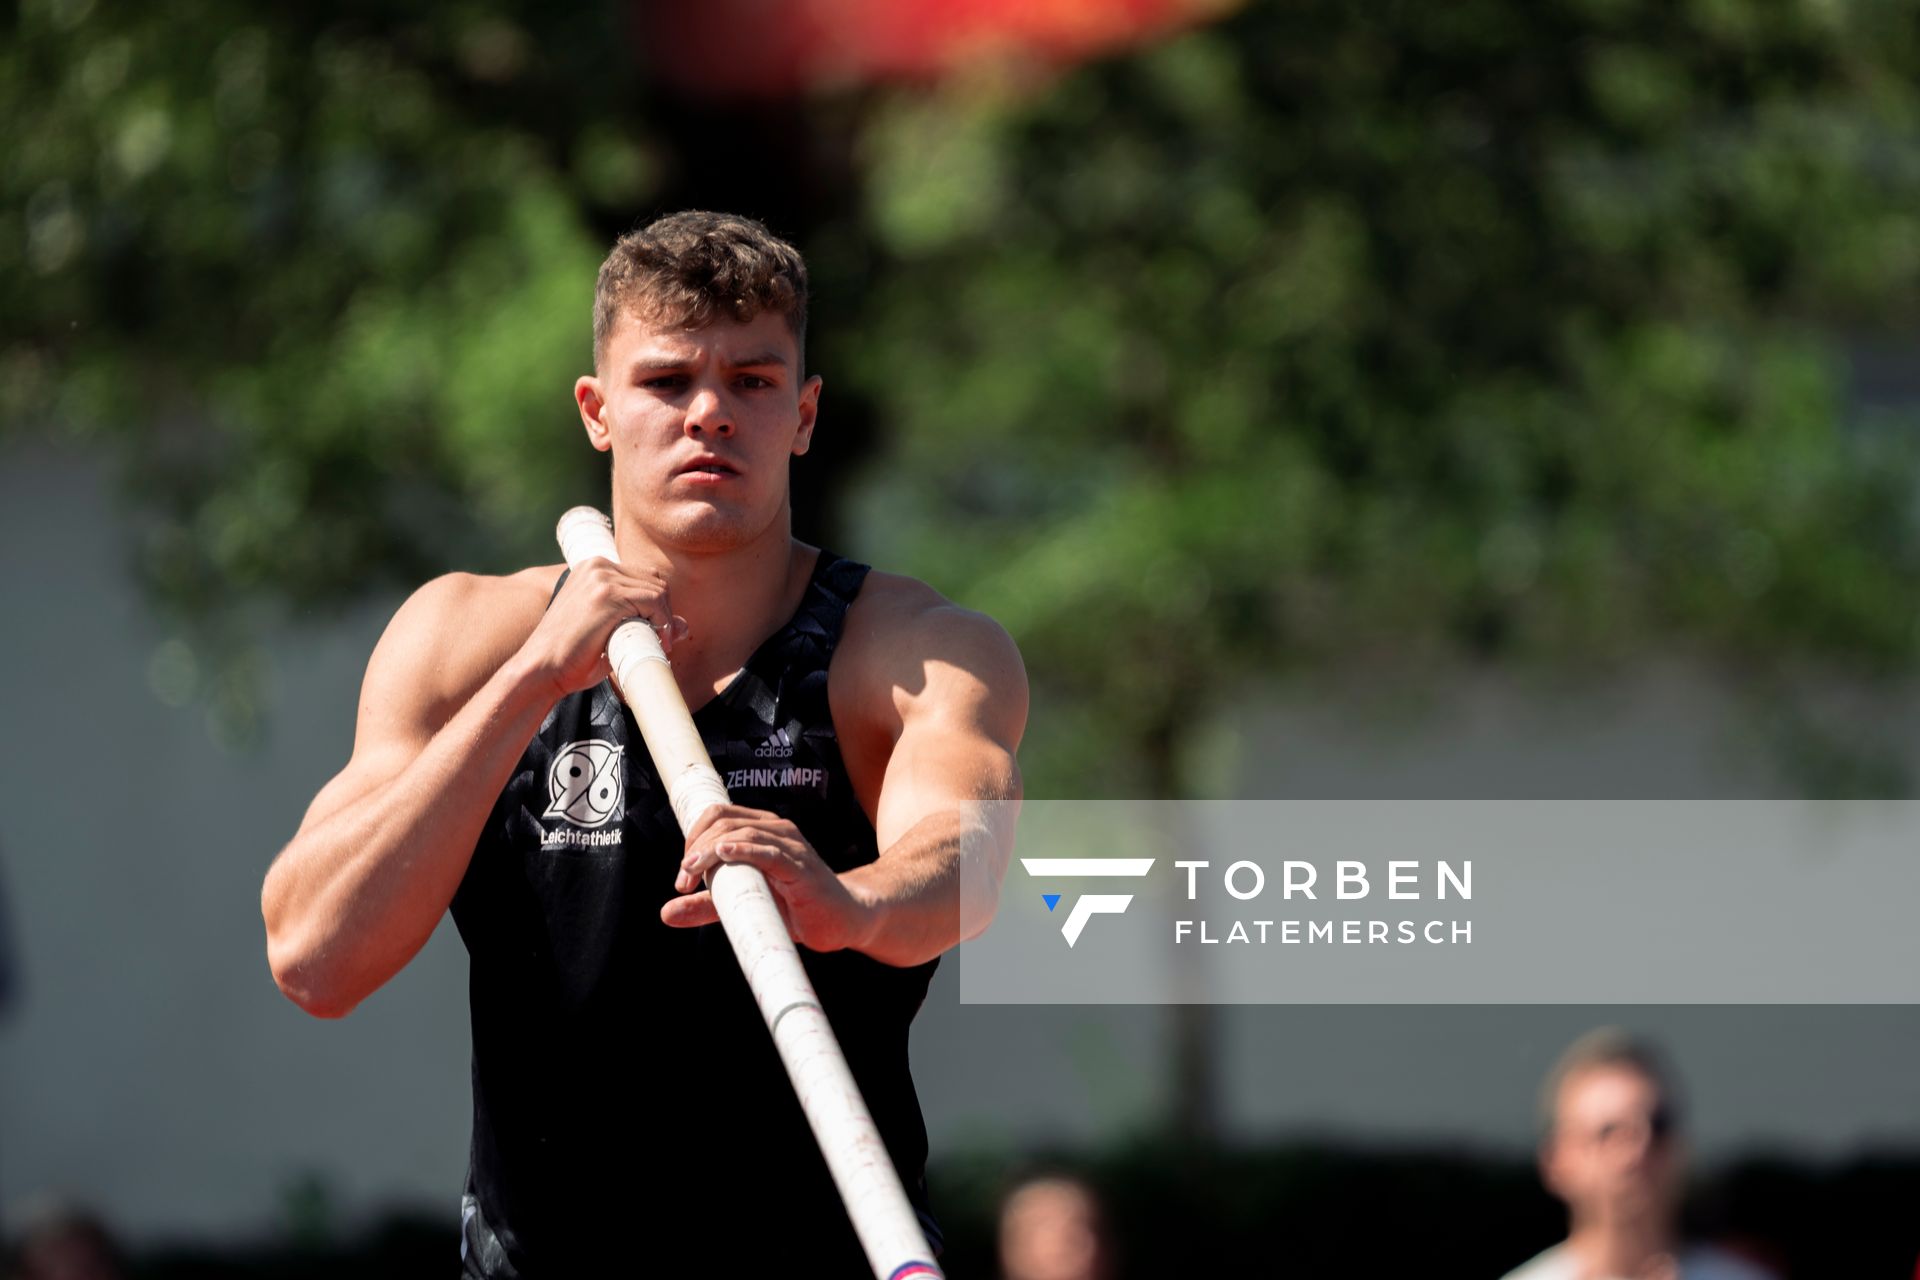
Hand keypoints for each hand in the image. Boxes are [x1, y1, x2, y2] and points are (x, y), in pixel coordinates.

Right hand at [518, 556, 688, 700]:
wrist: (541, 670)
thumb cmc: (571, 658)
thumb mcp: (609, 633)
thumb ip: (641, 623)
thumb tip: (684, 626)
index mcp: (593, 569)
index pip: (644, 577)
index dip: (657, 605)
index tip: (658, 632)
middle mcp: (597, 566)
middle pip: (655, 581)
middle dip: (664, 612)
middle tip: (663, 641)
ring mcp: (601, 579)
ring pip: (657, 591)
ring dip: (665, 619)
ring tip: (659, 644)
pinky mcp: (607, 596)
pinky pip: (653, 601)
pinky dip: (662, 622)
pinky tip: (658, 641)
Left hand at [664, 805, 874, 952]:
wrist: (843, 919)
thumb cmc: (796, 907)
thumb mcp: (743, 903)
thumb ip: (707, 904)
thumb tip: (666, 912)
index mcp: (762, 830)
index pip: (718, 815)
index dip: (693, 837)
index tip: (681, 875)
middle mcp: (777, 830)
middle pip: (724, 820)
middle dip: (696, 847)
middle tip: (683, 880)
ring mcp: (791, 846)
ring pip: (742, 832)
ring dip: (711, 851)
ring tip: (693, 873)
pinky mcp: (801, 867)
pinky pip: (769, 852)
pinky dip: (744, 850)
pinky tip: (725, 855)